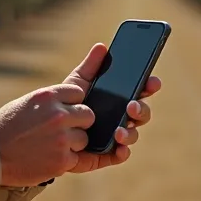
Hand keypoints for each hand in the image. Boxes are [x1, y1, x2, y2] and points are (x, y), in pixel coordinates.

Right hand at [0, 83, 94, 186]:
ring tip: (50, 145)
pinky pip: (76, 158)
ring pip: (84, 139)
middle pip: (88, 115)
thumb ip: (52, 101)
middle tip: (62, 130)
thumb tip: (76, 99)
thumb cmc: (5, 127)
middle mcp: (57, 115)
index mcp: (47, 96)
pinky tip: (47, 157)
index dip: (73, 103)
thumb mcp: (26, 103)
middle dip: (79, 123)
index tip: (66, 109)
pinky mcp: (61, 161)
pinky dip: (65, 160)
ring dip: (73, 143)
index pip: (78, 92)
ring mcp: (61, 139)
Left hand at [62, 43, 162, 173]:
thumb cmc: (67, 104)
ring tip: (119, 131)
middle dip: (141, 109)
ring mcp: (116, 136)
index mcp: (119, 98)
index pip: (140, 90)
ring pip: (133, 134)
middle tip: (132, 105)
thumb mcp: (77, 83)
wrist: (47, 132)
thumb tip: (102, 46)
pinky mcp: (106, 154)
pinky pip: (120, 155)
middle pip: (141, 112)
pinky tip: (119, 148)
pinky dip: (122, 153)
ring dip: (131, 132)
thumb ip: (90, 67)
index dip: (150, 85)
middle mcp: (122, 117)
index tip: (152, 82)